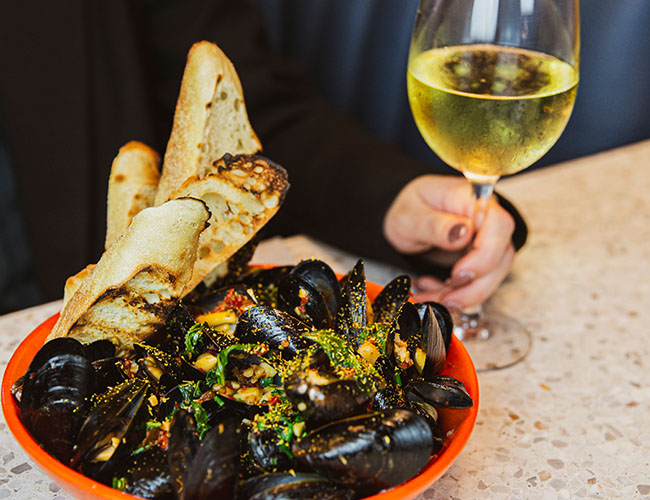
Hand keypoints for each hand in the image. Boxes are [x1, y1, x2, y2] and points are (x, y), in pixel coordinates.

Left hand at [383, 175, 514, 309]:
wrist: (407, 217)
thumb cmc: (410, 208)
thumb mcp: (410, 215)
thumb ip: (435, 225)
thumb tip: (465, 232)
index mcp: (470, 199)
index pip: (499, 224)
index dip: (485, 254)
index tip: (458, 273)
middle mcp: (486, 220)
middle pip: (501, 257)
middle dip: (473, 286)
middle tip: (444, 299)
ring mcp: (486, 241)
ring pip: (492, 276)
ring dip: (463, 295)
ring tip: (430, 299)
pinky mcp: (480, 260)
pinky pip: (477, 283)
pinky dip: (454, 294)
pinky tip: (430, 291)